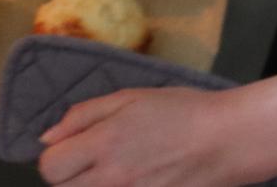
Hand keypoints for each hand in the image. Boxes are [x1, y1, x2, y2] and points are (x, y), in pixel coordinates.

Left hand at [36, 86, 245, 186]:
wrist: (229, 140)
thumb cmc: (182, 111)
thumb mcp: (129, 98)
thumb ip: (82, 116)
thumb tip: (47, 138)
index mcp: (104, 144)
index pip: (49, 167)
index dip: (55, 157)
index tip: (72, 149)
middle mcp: (113, 179)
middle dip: (71, 175)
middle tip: (94, 161)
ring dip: (93, 186)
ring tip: (118, 170)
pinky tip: (137, 180)